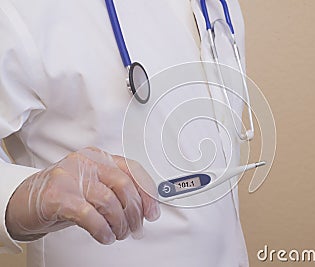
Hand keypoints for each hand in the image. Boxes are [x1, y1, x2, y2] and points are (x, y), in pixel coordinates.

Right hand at [5, 147, 159, 244]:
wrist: (25, 199)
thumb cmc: (63, 193)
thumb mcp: (93, 186)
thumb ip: (116, 191)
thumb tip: (144, 208)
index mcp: (99, 157)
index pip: (133, 170)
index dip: (147, 193)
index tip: (152, 212)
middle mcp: (87, 162)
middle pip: (124, 186)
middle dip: (135, 212)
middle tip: (135, 228)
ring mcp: (71, 177)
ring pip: (109, 202)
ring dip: (120, 224)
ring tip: (119, 234)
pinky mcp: (57, 196)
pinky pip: (90, 216)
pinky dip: (103, 230)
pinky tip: (105, 236)